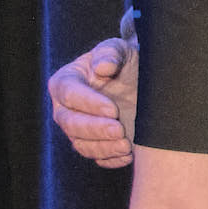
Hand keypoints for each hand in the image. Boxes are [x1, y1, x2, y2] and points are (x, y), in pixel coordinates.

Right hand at [50, 39, 139, 166]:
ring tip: (126, 145)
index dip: (88, 103)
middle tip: (119, 129)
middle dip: (95, 129)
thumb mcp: (120, 50)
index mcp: (65, 82)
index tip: (113, 109)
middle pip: (70, 123)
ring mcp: (79, 130)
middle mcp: (66, 109)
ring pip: (82, 144)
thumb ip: (109, 53)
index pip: (69, 94)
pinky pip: (97, 158)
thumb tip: (103, 68)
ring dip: (103, 148)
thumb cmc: (125, 61)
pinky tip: (129, 155)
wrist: (142, 81)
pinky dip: (111, 159)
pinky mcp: (95, 144)